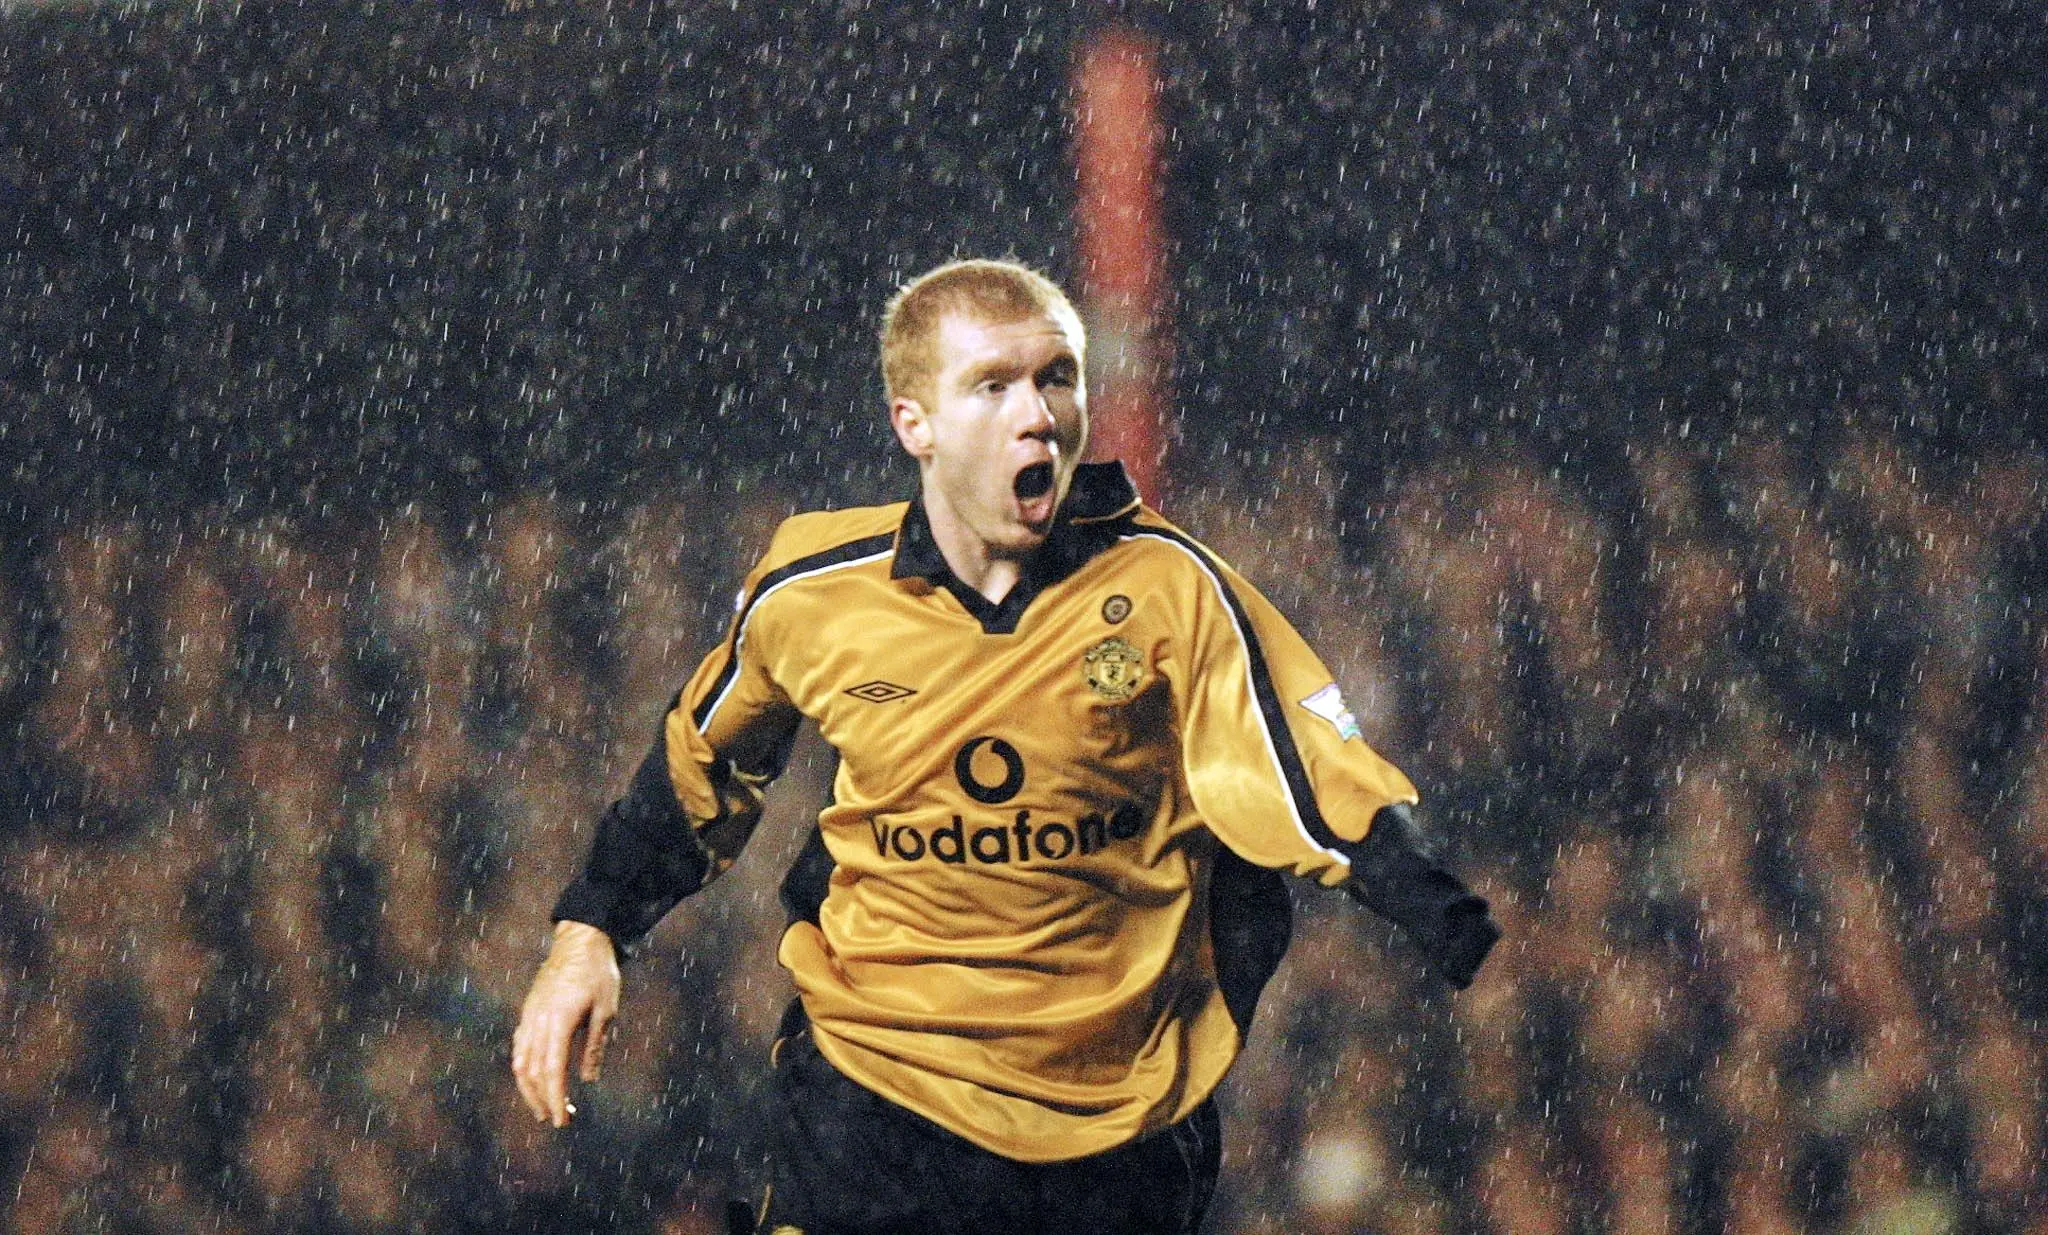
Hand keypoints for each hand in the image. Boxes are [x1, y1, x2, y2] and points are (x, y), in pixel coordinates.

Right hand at [511, 920, 620, 1126]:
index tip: (561, 1121)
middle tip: (558, 1120)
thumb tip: (587, 1080)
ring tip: (544, 1107)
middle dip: (542, 1100)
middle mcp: (538, 1020)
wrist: (580, 939)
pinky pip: (520, 1046)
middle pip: (532, 1071)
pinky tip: (536, 1079)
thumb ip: (594, 1046)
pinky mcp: (528, 1011)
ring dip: (530, 1088)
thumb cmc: (598, 973)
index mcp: (559, 1020)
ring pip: (520, 1061)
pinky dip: (525, 1068)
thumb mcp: (606, 1009)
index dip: (554, 1098)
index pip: (552, 1070)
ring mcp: (529, 1015)